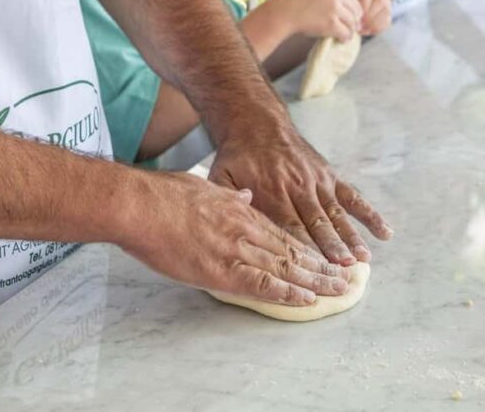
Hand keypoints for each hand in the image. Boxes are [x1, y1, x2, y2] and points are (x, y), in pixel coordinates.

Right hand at [119, 171, 351, 303]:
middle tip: (345, 277)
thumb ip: (227, 195)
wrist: (139, 204)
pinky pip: (263, 284)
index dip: (306, 247)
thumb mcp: (201, 186)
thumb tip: (245, 197)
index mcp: (238, 211)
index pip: (281, 233)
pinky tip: (307, 298)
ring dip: (315, 280)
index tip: (323, 257)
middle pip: (291, 250)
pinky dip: (287, 292)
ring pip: (286, 267)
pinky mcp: (222, 269)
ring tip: (339, 290)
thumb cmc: (160, 195)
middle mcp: (245, 229)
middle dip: (321, 266)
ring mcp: (236, 249)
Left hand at [208, 129, 392, 266]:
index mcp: (271, 193)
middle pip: (317, 225)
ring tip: (362, 260)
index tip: (312, 272)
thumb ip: (227, 201)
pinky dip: (369, 215)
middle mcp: (297, 188)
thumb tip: (230, 225)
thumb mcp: (222, 176)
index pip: (289, 228)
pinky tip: (385, 233)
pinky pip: (352, 197)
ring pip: (337, 214)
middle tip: (343, 272)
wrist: (257, 123)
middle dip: (331, 249)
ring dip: (351, 237)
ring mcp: (316, 182)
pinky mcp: (329, 176)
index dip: (302, 250)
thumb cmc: (237, 156)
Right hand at [280, 0, 362, 42]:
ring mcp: (333, 7)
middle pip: (355, 8)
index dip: (353, 8)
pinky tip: (341, 39)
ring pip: (352, 21)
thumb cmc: (294, 4)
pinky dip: (345, 37)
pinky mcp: (331, 22)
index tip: (350, 16)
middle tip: (351, 28)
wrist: (281, 13)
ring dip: (350, 30)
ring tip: (345, 34)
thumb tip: (347, 8)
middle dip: (354, 20)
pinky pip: (346, 32)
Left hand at [344, 0, 391, 35]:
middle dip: (369, 16)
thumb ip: (342, 0)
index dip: (364, 4)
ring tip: (360, 30)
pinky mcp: (387, 10)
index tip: (355, 16)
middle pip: (380, 0)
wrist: (342, 5)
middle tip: (358, 26)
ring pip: (386, 10)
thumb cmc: (337, 0)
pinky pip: (387, 19)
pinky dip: (377, 28)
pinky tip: (365, 32)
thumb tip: (347, 13)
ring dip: (373, 23)